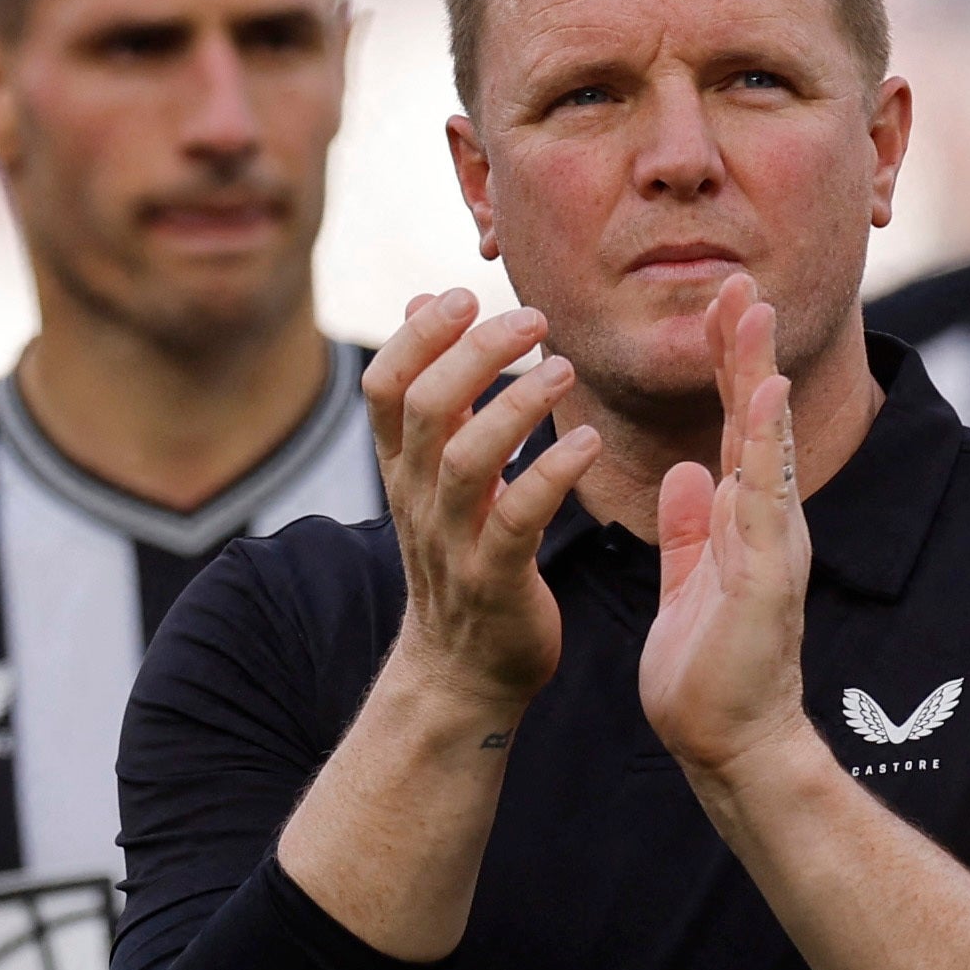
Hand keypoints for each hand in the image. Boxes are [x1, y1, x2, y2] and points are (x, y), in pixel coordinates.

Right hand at [361, 289, 602, 717]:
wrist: (463, 673)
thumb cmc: (463, 557)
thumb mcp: (437, 472)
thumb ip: (436, 392)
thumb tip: (421, 302)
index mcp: (402, 469)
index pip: (384, 385)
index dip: (417, 335)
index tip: (462, 296)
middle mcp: (417, 500)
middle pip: (426, 408)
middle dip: (474, 353)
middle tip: (532, 319)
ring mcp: (453, 543)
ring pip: (465, 460)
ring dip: (515, 405)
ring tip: (562, 370)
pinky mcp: (495, 582)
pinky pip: (516, 520)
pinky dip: (551, 475)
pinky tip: (586, 443)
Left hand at [641, 277, 815, 783]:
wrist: (727, 746)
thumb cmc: (709, 674)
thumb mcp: (688, 582)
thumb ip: (691, 528)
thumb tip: (686, 472)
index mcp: (744, 522)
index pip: (734, 427)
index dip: (725, 366)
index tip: (718, 305)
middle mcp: (766, 523)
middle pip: (757, 421)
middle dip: (745, 350)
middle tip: (738, 280)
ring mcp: (772, 547)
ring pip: (766, 447)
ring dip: (758, 377)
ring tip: (753, 314)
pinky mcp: (767, 577)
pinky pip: (765, 501)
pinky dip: (765, 448)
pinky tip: (763, 400)